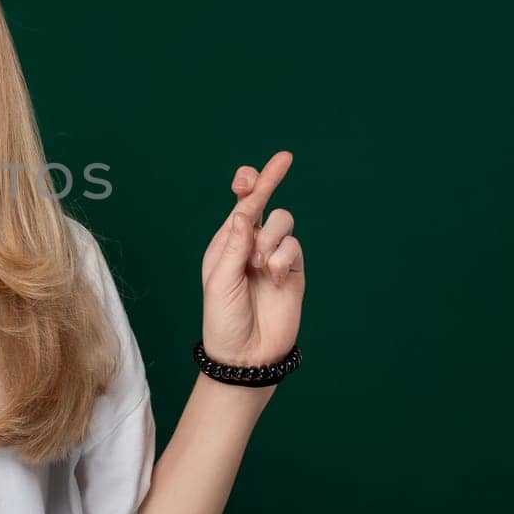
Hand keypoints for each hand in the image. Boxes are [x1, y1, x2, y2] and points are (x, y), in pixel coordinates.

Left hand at [200, 150, 305, 366]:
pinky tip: (275, 276)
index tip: (250, 172)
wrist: (247, 354)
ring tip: (260, 265)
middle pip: (266, 202)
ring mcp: (273, 256)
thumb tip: (243, 212)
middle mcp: (250, 245)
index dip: (249, 183)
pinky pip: (294, 245)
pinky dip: (284, 257)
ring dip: (270, 237)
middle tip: (283, 160)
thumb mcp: (220, 280)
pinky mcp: (293, 270)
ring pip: (282, 221)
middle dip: (270, 180)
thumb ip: (234, 246)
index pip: (240, 205)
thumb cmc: (223, 319)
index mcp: (226, 243)